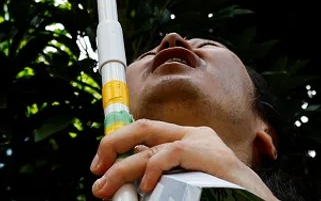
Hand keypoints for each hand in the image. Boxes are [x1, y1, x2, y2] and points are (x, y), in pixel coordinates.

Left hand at [89, 119, 278, 199]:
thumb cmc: (224, 199)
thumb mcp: (186, 187)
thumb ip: (162, 181)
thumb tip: (127, 186)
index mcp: (189, 142)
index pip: (146, 132)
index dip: (118, 142)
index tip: (98, 165)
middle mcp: (195, 136)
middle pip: (143, 127)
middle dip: (113, 145)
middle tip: (96, 171)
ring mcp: (204, 143)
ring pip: (151, 145)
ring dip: (123, 168)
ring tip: (107, 189)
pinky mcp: (211, 155)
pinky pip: (171, 154)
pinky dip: (152, 169)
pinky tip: (144, 187)